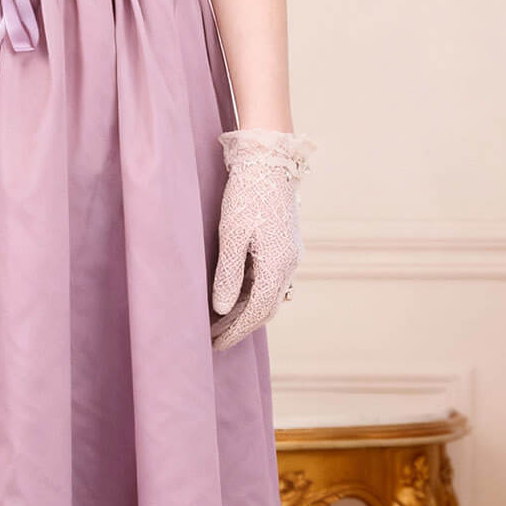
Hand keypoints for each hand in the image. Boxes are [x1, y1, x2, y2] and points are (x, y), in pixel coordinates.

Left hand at [210, 127, 313, 351]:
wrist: (269, 161)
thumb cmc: (246, 195)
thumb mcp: (232, 234)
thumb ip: (228, 274)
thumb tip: (223, 309)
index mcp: (277, 265)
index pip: (257, 312)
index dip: (236, 331)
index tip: (216, 344)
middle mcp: (289, 264)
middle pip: (266, 307)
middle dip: (241, 326)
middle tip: (215, 338)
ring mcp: (290, 255)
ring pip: (270, 294)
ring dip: (247, 311)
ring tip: (221, 321)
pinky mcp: (286, 245)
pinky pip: (271, 280)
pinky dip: (254, 294)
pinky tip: (237, 296)